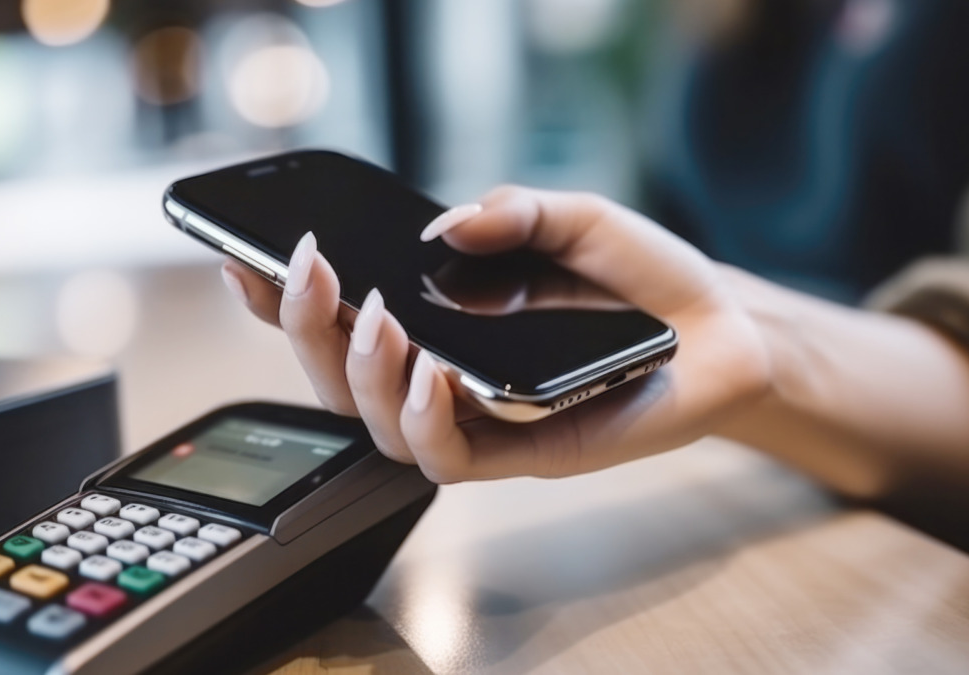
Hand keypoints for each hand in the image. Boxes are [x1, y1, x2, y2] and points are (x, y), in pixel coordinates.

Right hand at [221, 186, 773, 481]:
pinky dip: (424, 419)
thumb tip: (445, 229)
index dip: (284, 296)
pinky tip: (430, 374)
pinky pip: (447, 457)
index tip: (245, 256)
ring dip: (360, 373)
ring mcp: (477, 418)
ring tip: (377, 318)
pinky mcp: (519, 452)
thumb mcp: (578, 219)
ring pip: (376, 425)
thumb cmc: (643, 280)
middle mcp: (443, 374)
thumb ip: (514, 213)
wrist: (724, 331)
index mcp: (441, 319)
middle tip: (311, 271)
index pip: (343, 316)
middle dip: (307, 327)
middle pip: (340, 376)